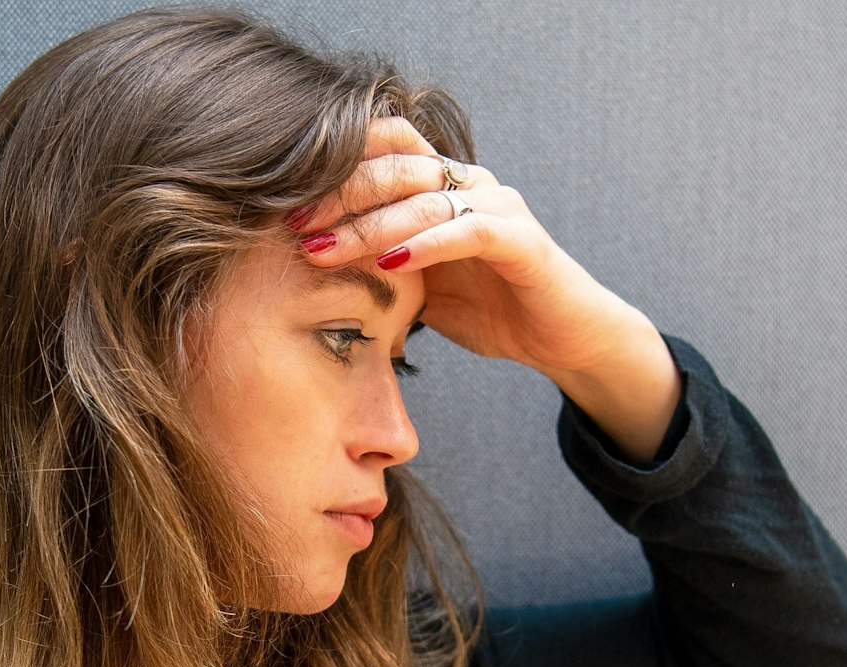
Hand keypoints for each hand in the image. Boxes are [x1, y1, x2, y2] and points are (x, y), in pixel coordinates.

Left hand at [284, 116, 658, 386]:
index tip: (284, 206)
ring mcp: (498, 206)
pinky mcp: (521, 240)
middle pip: (394, 167)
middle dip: (337, 197)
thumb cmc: (491, 309)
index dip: (333, 169)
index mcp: (442, 185)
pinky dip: (427, 245)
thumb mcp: (419, 288)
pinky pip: (468, 231)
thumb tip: (308, 275)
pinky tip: (391, 261)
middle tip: (292, 226)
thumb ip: (377, 268)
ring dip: (368, 225)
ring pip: (423, 199)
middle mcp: (470, 183)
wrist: (561, 337)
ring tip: (323, 250)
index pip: (383, 149)